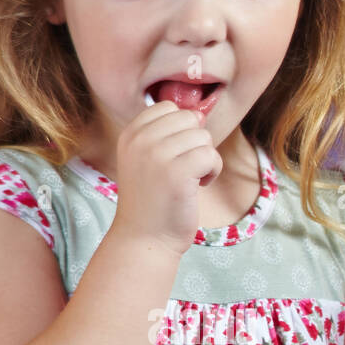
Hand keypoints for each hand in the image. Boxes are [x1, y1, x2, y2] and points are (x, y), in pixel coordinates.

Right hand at [113, 101, 221, 257]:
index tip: (176, 155)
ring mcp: (157, 154)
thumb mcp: (148, 159)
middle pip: (189, 119)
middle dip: (197, 143)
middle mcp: (140, 140)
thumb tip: (199, 115)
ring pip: (203, 137)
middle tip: (188, 169)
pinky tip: (199, 186)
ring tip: (192, 179)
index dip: (183, 130)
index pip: (168, 107)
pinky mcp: (177, 172)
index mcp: (131, 133)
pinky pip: (211, 156)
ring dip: (206, 159)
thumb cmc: (154, 201)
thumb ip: (166, 135)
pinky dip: (213, 171)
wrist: (145, 237)